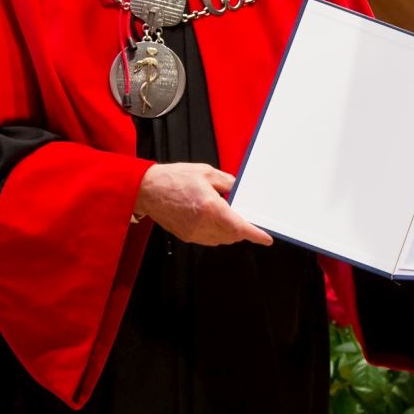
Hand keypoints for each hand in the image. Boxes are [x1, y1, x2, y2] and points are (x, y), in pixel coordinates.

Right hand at [134, 163, 271, 247]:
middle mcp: (203, 224)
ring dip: (230, 233)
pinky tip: (213, 220)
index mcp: (211, 207)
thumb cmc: (173, 179)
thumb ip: (227, 182)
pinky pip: (209, 240)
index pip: (239, 227)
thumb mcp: (205, 172)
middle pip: (232, 236)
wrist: (147, 190)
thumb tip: (239, 189)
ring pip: (221, 240)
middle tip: (244, 218)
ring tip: (226, 216)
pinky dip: (217, 234)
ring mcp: (194, 232)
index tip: (266, 239)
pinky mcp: (186, 236)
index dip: (255, 235)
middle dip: (242, 230)